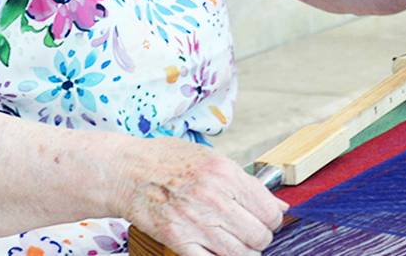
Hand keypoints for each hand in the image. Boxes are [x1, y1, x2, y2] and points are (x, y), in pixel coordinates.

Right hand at [113, 137, 286, 255]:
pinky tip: (218, 252)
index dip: (272, 219)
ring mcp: (196, 222)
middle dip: (260, 237)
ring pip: (240, 253)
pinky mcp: (178, 239)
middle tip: (251, 233)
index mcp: (227, 175)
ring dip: (244, 252)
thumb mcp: (214, 160)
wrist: (127, 172)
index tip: (266, 220)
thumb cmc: (168, 161)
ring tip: (237, 245)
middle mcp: (214, 198)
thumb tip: (278, 206)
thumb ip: (248, 184)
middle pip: (259, 235)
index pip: (270, 211)